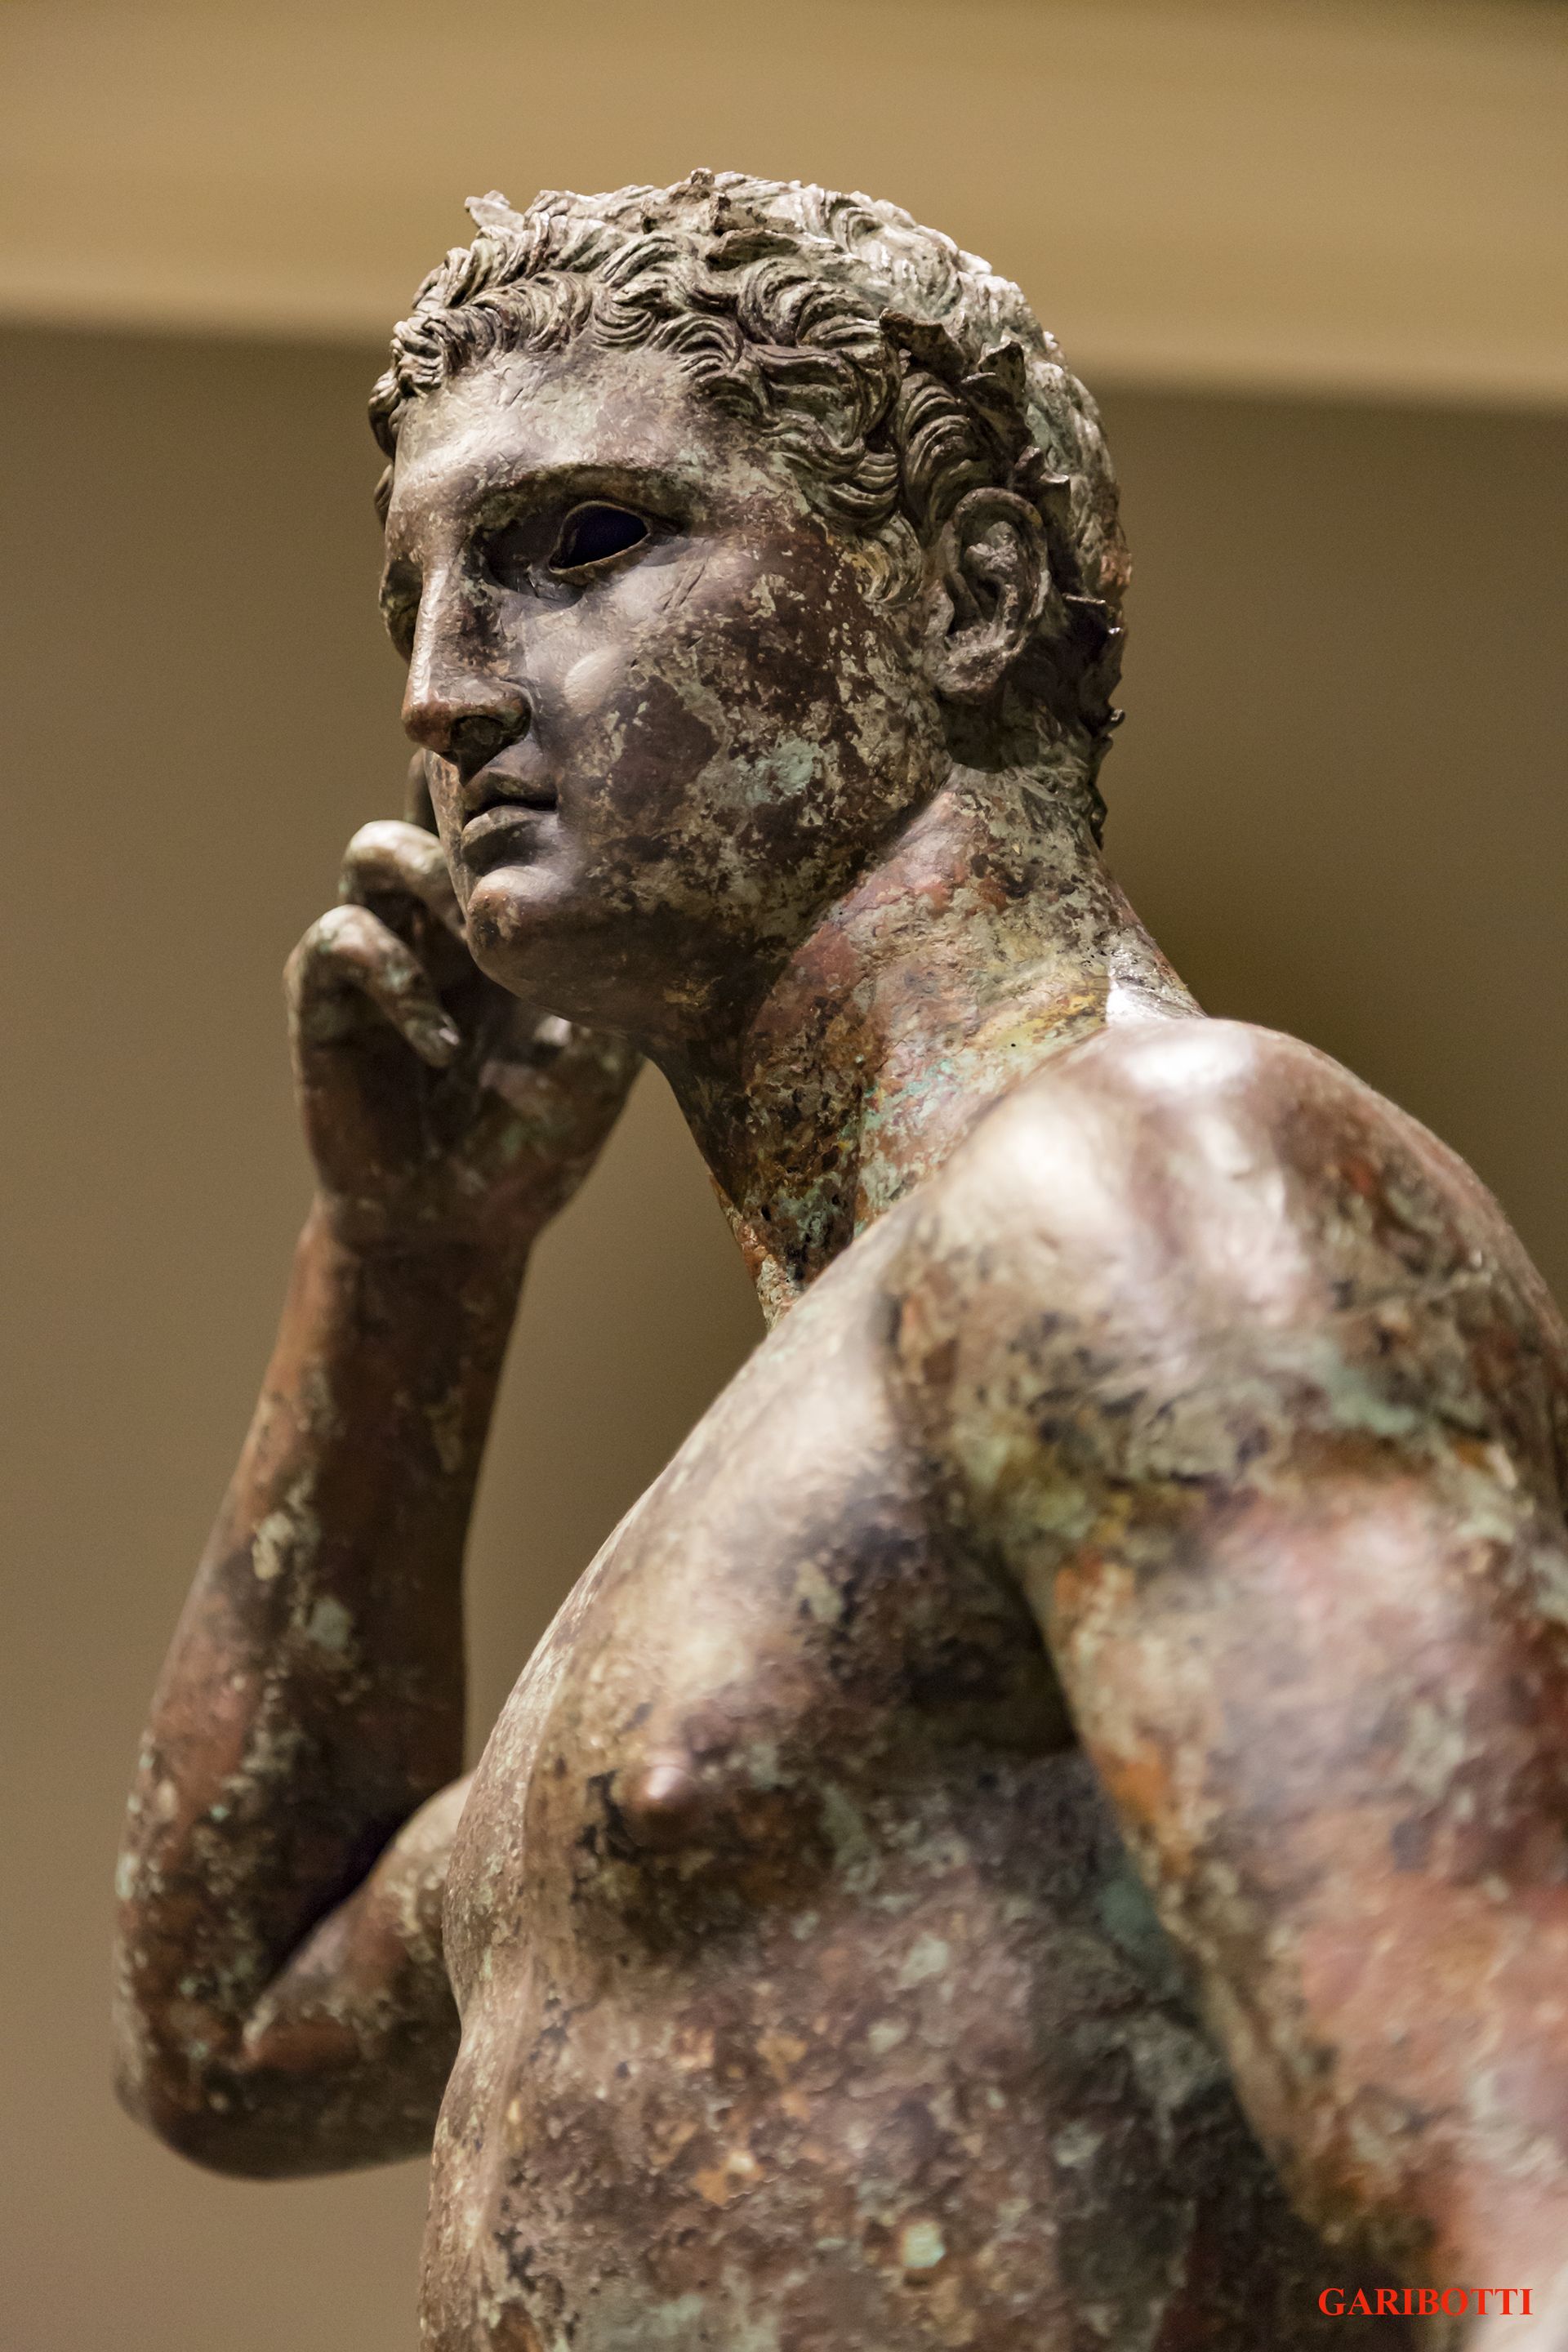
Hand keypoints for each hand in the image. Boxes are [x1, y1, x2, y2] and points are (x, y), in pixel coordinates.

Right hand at [285, 796, 638, 1253]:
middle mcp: (438, 922)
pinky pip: (340, 942)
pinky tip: (442, 1045)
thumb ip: (612, 980)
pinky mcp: (329, 1007)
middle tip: (503, 819)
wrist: (457, 1230)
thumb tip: (658, 905)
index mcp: (505, 919)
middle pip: (422, 794)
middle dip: (454, 785)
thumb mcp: (603, 1057)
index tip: (551, 746)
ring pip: (373, 851)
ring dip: (426, 876)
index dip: (510, 765)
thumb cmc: (534, 1144)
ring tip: (478, 937)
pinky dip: (394, 979)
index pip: (497, 811)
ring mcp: (381, 956)